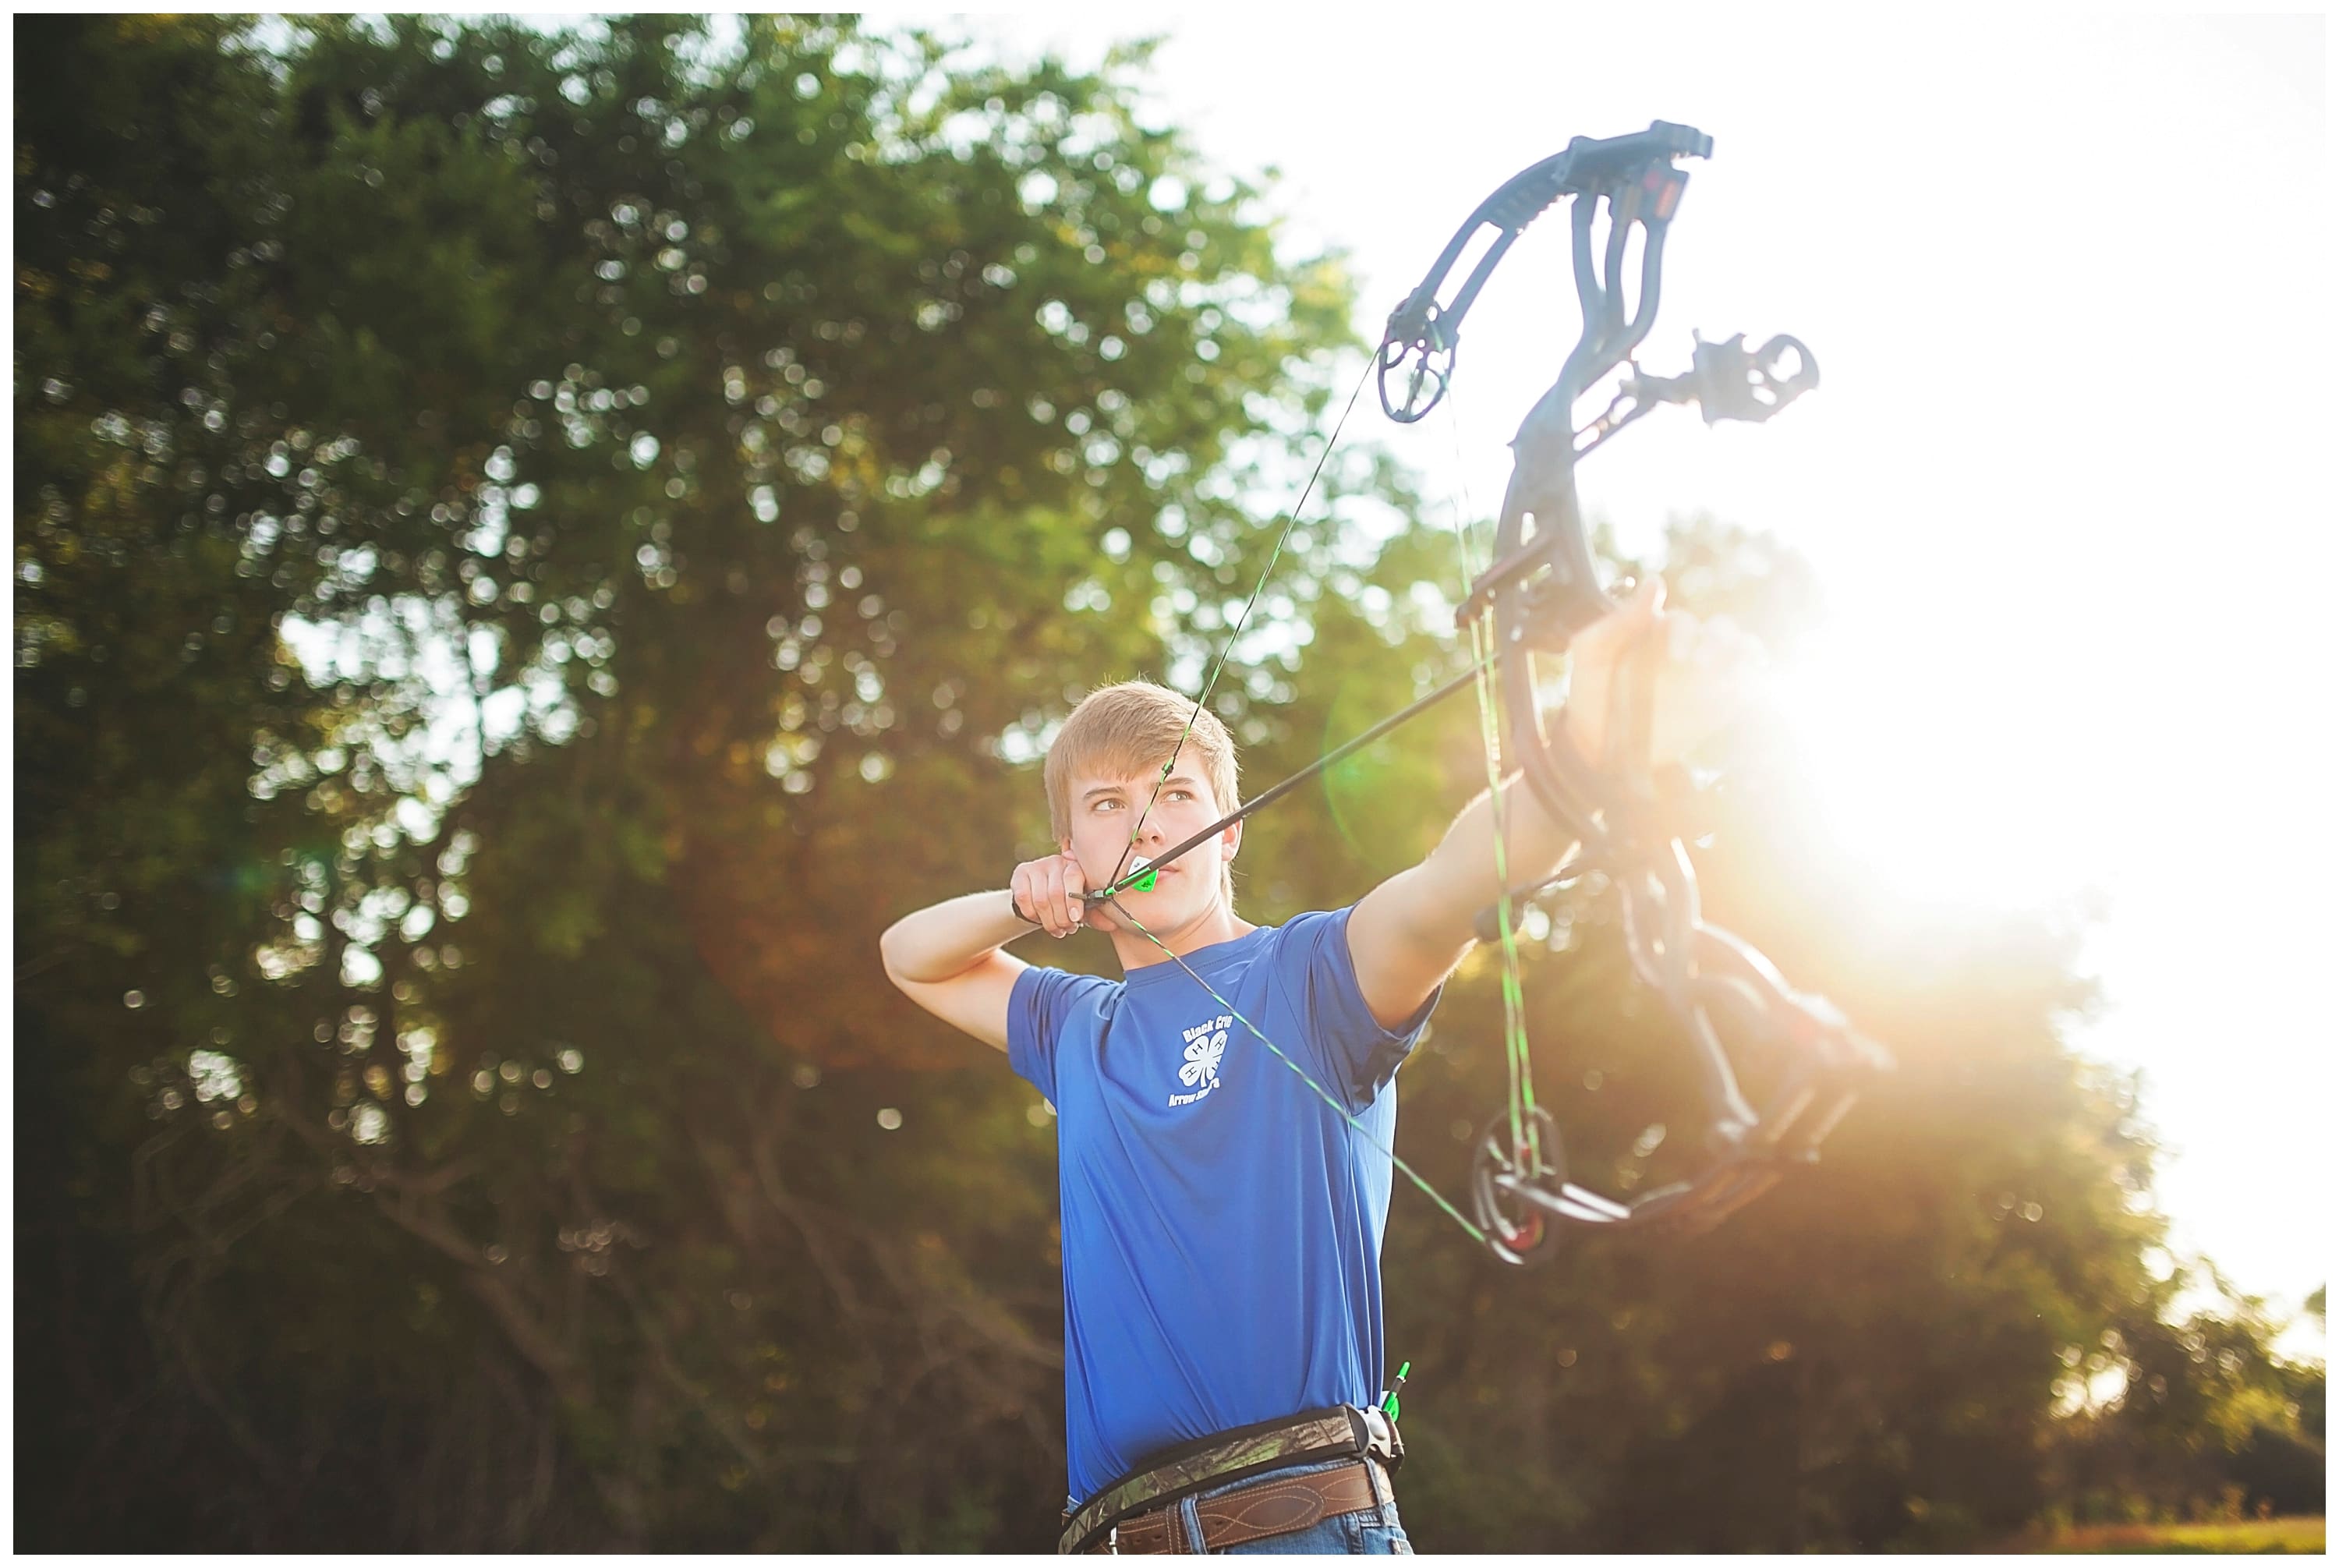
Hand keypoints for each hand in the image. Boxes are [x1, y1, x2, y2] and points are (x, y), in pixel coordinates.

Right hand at [1009, 850, 1117, 938]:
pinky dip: (1033, 915)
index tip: (1075, 919)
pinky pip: (1023, 899)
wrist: (1041, 897)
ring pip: (1040, 900)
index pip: (1073, 877)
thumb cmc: (1068, 902)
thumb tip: (1112, 924)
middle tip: (1067, 929)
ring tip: (1057, 929)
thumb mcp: (1084, 907)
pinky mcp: (1020, 874)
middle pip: (1056, 893)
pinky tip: (1040, 919)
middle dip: (1062, 918)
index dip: (1074, 900)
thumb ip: (1097, 914)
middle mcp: (1056, 861)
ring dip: (1049, 921)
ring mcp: (1036, 866)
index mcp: (1076, 865)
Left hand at [1561, 577, 1769, 771]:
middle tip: (1701, 665)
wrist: (1599, 743)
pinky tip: (1743, 694)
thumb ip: (1619, 619)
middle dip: (1719, 643)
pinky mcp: (1720, 705)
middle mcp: (1687, 649)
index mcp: (1658, 632)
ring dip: (1745, 655)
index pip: (1683, 620)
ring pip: (1742, 651)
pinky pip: (1750, 687)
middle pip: (1721, 631)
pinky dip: (1755, 685)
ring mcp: (1706, 677)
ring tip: (1733, 674)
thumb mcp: (1592, 652)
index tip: (1674, 656)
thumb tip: (1655, 583)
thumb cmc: (1591, 690)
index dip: (1683, 632)